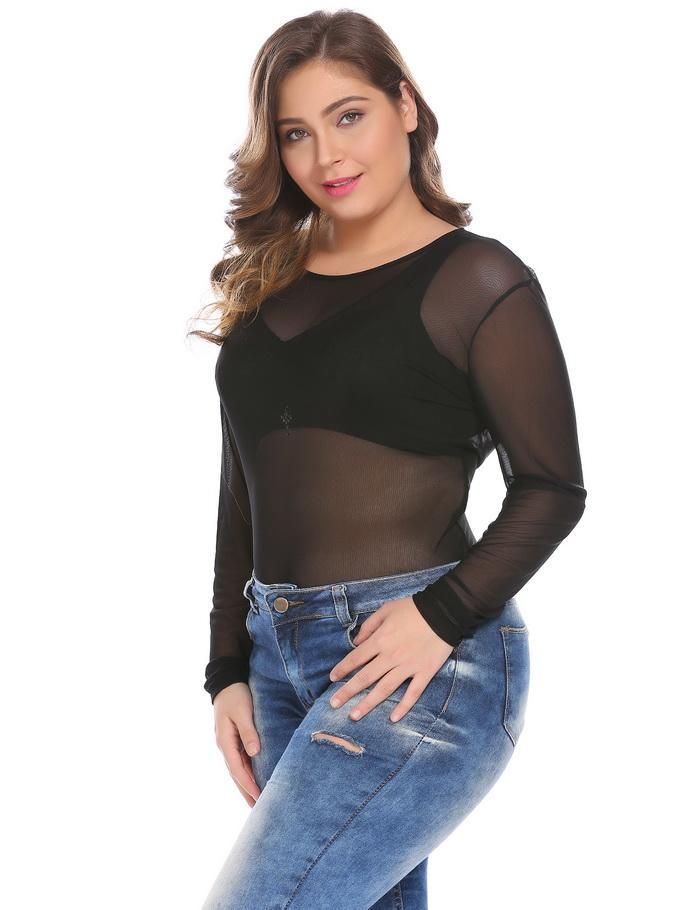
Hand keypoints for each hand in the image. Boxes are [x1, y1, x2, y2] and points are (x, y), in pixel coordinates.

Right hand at [213, 682, 261, 806]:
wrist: (226, 682)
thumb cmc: (235, 695)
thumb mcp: (242, 711)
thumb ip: (248, 732)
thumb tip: (254, 753)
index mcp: (225, 741)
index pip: (237, 769)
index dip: (248, 784)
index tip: (259, 797)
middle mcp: (225, 746)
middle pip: (236, 774)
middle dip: (246, 792)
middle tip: (258, 810)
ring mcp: (228, 744)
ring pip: (238, 770)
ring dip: (246, 785)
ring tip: (256, 802)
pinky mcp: (234, 740)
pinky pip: (240, 761)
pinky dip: (246, 773)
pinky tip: (254, 780)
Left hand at [328, 596, 454, 722]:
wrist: (443, 612)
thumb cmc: (413, 609)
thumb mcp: (386, 610)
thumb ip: (369, 626)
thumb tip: (356, 642)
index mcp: (380, 640)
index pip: (356, 658)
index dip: (342, 669)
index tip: (332, 679)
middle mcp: (390, 657)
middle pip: (365, 677)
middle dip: (347, 691)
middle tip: (333, 704)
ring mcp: (408, 667)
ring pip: (384, 689)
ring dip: (368, 703)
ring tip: (354, 715)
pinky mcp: (424, 673)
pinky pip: (413, 693)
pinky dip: (404, 707)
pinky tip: (393, 718)